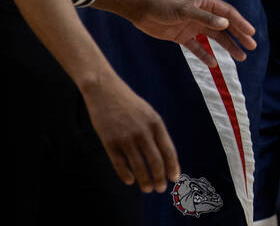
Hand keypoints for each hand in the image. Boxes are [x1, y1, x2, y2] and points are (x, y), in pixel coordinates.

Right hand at [81, 74, 178, 192]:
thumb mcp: (148, 113)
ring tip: (147, 189)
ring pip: (138, 166)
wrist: (105, 90)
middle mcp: (142, 131)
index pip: (168, 150)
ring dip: (144, 180)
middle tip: (160, 189)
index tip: (174, 179)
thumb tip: (164, 156)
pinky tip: (130, 181)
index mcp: (155, 123)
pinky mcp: (109, 141)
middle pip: (155, 161)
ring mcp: (125, 137)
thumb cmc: (129, 103)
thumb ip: (156, 132)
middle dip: (159, 178)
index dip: (172, 167)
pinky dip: (126, 175)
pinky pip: (119, 164)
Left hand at [129, 0, 257, 65]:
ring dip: (227, 46)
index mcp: (206, 3)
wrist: (141, 10)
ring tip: (241, 57)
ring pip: (214, 38)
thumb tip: (226, 25)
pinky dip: (205, 55)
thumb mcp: (185, 11)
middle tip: (251, 47)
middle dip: (239, 36)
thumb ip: (205, 19)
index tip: (251, 34)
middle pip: (225, 26)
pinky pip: (198, 47)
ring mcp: (193, 25)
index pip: (228, 14)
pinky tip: (213, 64)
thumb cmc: (163, 5)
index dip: (241, 24)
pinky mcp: (182, 36)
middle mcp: (202, 13)